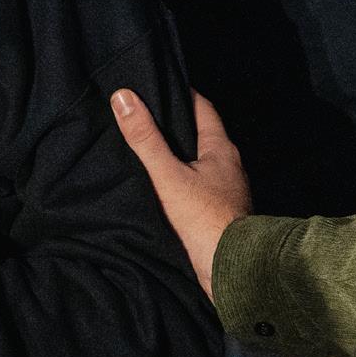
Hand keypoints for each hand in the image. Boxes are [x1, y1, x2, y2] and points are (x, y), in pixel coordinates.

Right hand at [110, 89, 249, 299]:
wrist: (232, 271)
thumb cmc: (203, 218)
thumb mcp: (167, 175)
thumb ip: (145, 138)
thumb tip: (123, 96)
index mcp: (221, 149)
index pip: (202, 107)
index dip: (180, 93)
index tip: (157, 85)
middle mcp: (229, 167)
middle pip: (200, 135)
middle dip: (174, 125)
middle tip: (143, 115)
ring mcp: (227, 192)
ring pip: (199, 163)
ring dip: (177, 156)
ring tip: (146, 150)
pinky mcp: (220, 214)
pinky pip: (197, 187)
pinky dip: (180, 181)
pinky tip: (161, 187)